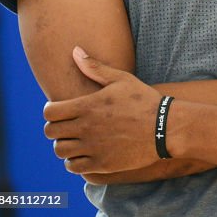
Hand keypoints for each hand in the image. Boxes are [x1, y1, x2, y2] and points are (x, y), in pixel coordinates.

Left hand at [43, 47, 162, 174]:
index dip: (52, 110)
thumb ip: (95, 68)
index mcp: (88, 106)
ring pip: (60, 150)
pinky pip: (73, 166)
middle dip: (57, 127)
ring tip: (77, 139)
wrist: (166, 128)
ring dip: (65, 144)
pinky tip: (86, 152)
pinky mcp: (101, 163)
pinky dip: (75, 161)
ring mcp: (93, 147)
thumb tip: (75, 51)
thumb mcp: (122, 79)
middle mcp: (86, 128)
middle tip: (69, 124)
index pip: (49, 112)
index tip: (61, 110)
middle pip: (51, 132)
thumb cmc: (144, 100)